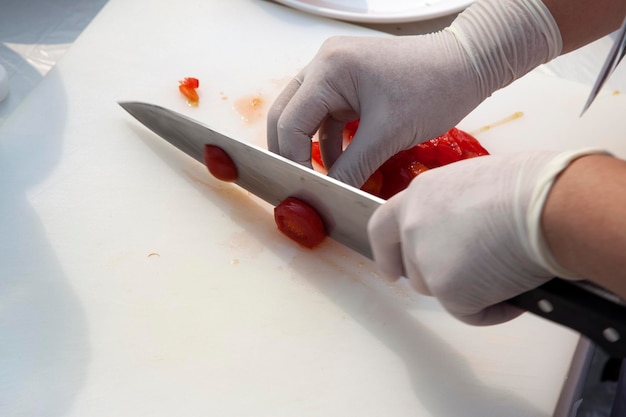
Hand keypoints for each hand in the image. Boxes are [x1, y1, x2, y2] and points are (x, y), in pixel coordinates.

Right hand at [267, 0, 560, 187]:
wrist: (469, 65)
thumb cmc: (434, 89)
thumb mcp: (389, 135)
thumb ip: (352, 167)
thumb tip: (329, 196)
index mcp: (329, 69)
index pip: (290, 121)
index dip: (292, 159)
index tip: (303, 190)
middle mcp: (324, 64)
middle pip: (287, 115)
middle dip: (291, 152)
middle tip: (300, 185)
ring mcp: (336, 72)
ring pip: (305, 117)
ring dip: (311, 149)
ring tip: (322, 180)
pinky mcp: (350, 83)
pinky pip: (327, 116)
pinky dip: (330, 142)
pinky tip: (342, 166)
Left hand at [367, 150, 598, 324]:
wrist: (546, 206)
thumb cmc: (527, 187)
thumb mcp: (474, 184)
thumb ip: (453, 209)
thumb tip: (466, 231)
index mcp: (418, 196)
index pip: (381, 228)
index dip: (385, 252)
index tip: (391, 271)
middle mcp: (412, 228)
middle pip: (413, 268)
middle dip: (438, 279)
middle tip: (468, 281)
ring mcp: (427, 260)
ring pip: (438, 292)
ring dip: (467, 292)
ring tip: (504, 275)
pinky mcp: (448, 290)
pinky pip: (470, 313)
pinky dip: (494, 310)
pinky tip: (516, 294)